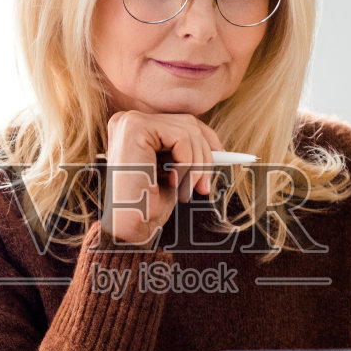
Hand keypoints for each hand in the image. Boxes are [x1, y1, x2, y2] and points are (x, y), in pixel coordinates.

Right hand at [101, 110, 224, 244]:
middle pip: (187, 123)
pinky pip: (181, 137)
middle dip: (205, 155)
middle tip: (204, 187)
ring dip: (197, 164)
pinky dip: (187, 163)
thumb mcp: (171, 174)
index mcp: (135, 131)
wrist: (128, 229)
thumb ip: (185, 154)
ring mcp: (129, 122)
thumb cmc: (147, 208)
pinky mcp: (135, 128)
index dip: (206, 138)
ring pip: (188, 130)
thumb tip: (217, 148)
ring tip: (186, 189)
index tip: (223, 155)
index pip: (180, 122)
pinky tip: (173, 182)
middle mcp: (128, 120)